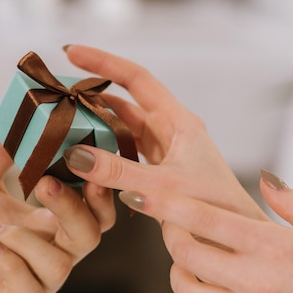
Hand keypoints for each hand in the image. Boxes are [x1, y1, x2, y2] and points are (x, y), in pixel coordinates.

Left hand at [0, 132, 114, 292]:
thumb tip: (17, 111)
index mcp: (47, 225)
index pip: (93, 211)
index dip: (98, 190)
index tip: (84, 159)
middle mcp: (48, 254)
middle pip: (90, 236)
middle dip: (75, 208)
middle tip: (46, 183)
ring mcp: (33, 284)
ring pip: (60, 265)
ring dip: (26, 240)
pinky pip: (30, 291)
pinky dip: (12, 265)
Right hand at [62, 45, 267, 219]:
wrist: (232, 239)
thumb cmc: (214, 207)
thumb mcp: (163, 187)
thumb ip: (118, 171)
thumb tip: (76, 155)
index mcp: (178, 122)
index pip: (137, 78)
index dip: (104, 62)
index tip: (72, 53)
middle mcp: (170, 131)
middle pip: (125, 102)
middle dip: (92, 95)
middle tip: (59, 94)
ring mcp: (164, 150)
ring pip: (123, 128)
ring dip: (97, 125)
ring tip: (65, 123)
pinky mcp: (158, 170)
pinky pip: (125, 152)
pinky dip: (105, 151)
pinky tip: (87, 156)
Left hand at [116, 172, 292, 292]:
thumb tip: (264, 178)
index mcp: (278, 248)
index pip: (205, 219)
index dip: (166, 203)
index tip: (142, 195)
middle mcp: (257, 283)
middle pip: (185, 253)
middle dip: (170, 233)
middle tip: (175, 225)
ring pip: (186, 291)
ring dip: (180, 271)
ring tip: (193, 261)